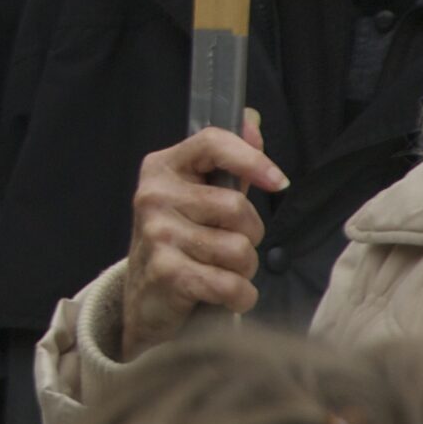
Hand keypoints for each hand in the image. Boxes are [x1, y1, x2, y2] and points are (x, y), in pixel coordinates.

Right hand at [118, 115, 285, 359]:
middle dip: (250, 236)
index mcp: (163, 167)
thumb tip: (252, 121)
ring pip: (240, 250)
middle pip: (237, 207)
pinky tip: (223, 296)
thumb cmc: (181, 243)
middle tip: (228, 247)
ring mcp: (157, 233)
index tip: (278, 182)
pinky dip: (240, 297)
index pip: (212, 143)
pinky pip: (232, 285)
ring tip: (220, 272)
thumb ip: (228, 162)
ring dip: (244, 270)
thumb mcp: (199, 197)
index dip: (251, 159)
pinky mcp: (167, 273)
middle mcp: (154, 194)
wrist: (144, 302)